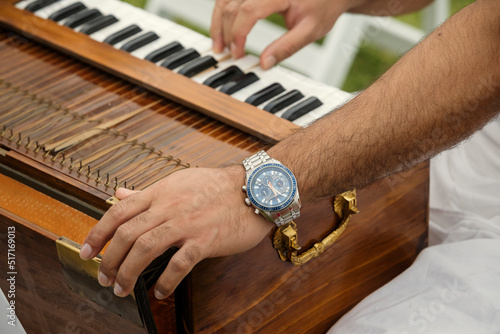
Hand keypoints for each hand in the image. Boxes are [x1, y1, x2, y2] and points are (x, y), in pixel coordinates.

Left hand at [79, 166, 273, 298]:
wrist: (253, 189)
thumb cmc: (217, 186)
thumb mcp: (178, 182)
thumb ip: (147, 192)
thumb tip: (119, 194)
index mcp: (160, 192)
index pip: (118, 211)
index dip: (97, 233)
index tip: (87, 251)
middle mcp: (169, 206)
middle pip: (127, 234)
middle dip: (109, 259)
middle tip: (104, 278)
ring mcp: (187, 223)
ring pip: (146, 249)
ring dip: (128, 273)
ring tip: (123, 289)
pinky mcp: (206, 239)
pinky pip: (179, 264)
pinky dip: (166, 281)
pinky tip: (160, 292)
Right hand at [211, 0, 359, 68]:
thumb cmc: (323, 6)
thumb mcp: (310, 31)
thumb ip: (287, 47)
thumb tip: (264, 64)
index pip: (249, 11)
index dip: (238, 33)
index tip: (237, 53)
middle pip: (232, 5)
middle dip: (224, 31)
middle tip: (227, 53)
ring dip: (218, 22)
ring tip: (219, 44)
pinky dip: (223, 13)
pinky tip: (222, 29)